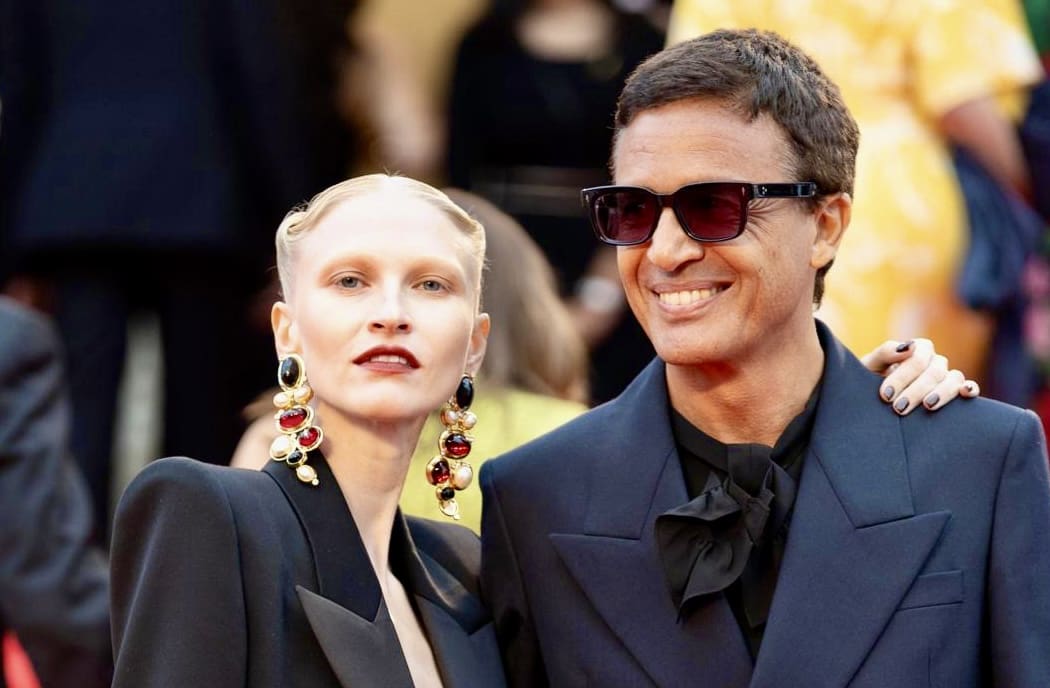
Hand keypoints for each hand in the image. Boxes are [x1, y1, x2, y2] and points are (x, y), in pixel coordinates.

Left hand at [860, 339, 979, 415]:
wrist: (872, 400)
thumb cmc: (869, 380)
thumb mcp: (870, 366)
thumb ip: (885, 353)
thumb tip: (908, 346)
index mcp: (916, 349)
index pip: (918, 356)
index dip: (903, 376)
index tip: (885, 395)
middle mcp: (934, 361)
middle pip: (934, 371)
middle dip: (916, 390)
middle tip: (898, 408)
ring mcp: (946, 376)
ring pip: (953, 378)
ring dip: (941, 393)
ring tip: (928, 406)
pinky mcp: (955, 392)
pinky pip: (970, 387)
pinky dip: (971, 388)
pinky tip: (965, 394)